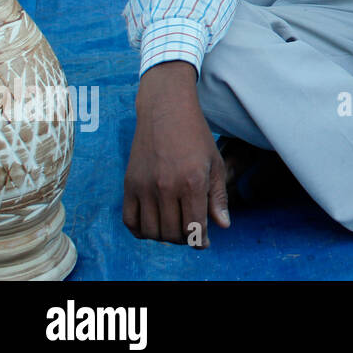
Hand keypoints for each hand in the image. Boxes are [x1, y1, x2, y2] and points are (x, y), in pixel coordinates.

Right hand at [123, 61, 229, 247]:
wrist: (166, 111)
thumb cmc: (196, 136)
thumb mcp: (215, 163)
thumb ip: (218, 196)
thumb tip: (223, 226)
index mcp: (192, 182)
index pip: (195, 227)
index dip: (201, 240)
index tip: (204, 242)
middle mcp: (166, 187)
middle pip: (173, 234)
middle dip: (185, 239)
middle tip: (191, 232)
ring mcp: (145, 187)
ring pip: (152, 232)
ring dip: (164, 237)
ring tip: (174, 228)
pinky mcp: (129, 185)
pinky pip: (130, 221)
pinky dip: (141, 231)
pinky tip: (154, 225)